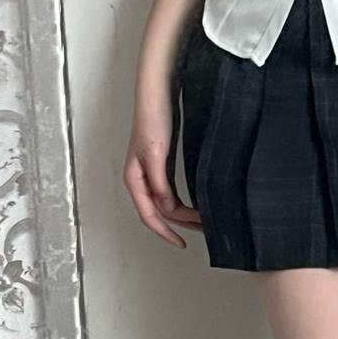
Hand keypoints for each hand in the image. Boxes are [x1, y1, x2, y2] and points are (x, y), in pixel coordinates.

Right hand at [122, 94, 203, 248]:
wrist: (157, 95)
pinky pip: (170, 190)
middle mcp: (141, 179)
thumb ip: (159, 183)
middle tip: (203, 229)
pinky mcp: (162, 163)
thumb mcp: (156, 154)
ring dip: (183, 213)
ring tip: (203, 219)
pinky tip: (195, 202)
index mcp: (134, 180)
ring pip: (166, 202)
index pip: (150, 216)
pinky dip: (182, 200)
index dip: (165, 232)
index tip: (182, 242)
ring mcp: (152, 172)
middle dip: (180, 224)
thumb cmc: (152, 120)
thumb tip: (166, 207)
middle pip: (159, 211)